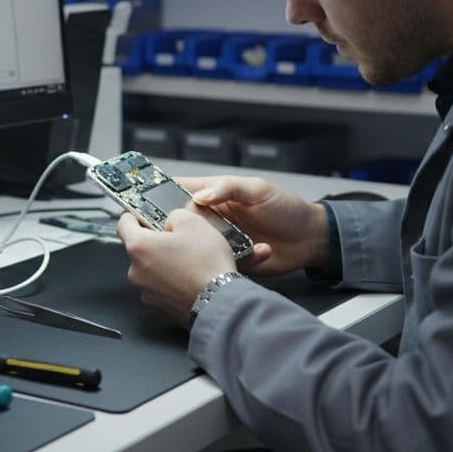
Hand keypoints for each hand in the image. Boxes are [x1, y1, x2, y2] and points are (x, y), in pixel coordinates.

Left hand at [116, 207, 237, 327]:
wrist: (221, 302)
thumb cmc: (206, 266)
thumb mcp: (193, 222)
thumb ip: (174, 215)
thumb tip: (171, 221)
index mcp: (139, 247)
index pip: (123, 223)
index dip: (134, 215)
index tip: (143, 214)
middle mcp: (136, 272)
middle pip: (140, 249)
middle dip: (157, 242)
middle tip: (179, 239)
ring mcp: (147, 291)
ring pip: (151, 269)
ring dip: (165, 263)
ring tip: (190, 261)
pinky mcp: (160, 306)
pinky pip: (162, 286)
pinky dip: (172, 281)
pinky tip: (191, 277)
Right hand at [174, 175, 329, 276]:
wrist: (310, 240)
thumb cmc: (287, 209)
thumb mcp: (259, 190)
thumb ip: (230, 188)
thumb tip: (201, 195)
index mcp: (216, 195)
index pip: (181, 189)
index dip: (160, 192)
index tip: (143, 198)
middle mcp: (213, 218)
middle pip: (181, 221)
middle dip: (175, 227)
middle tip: (175, 231)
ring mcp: (220, 240)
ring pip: (195, 246)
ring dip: (201, 248)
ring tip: (216, 246)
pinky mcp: (229, 260)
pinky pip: (218, 263)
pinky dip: (227, 262)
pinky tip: (249, 255)